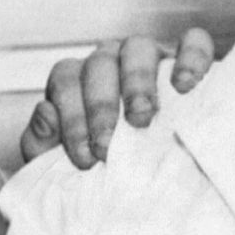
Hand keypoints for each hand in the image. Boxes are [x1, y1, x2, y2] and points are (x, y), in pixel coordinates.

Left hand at [21, 26, 218, 170]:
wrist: (151, 192)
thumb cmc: (103, 172)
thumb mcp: (64, 167)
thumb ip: (41, 144)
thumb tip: (45, 112)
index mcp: (78, 80)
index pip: (65, 79)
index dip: (70, 116)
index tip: (84, 157)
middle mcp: (110, 62)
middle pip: (99, 63)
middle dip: (100, 106)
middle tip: (107, 145)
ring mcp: (150, 57)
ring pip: (139, 47)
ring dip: (137, 82)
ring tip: (141, 119)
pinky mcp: (190, 60)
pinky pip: (193, 42)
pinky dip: (191, 57)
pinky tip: (185, 85)